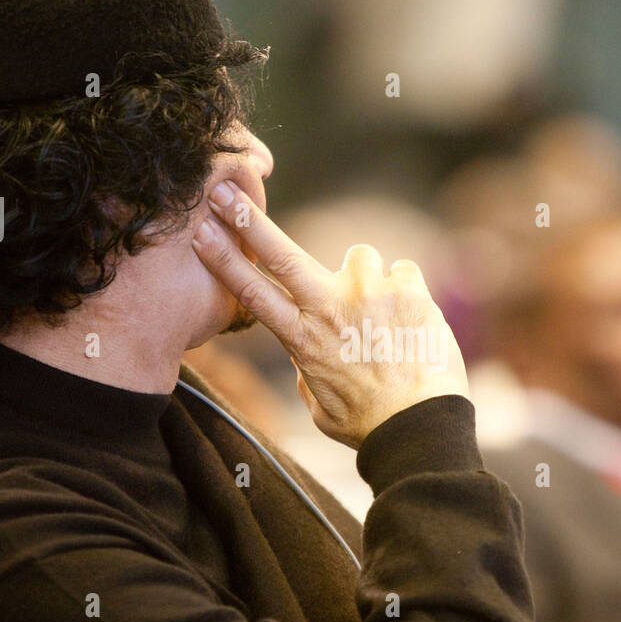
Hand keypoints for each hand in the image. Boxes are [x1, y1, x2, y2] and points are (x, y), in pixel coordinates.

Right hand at [192, 181, 468, 447]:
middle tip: (227, 193)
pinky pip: (402, 270)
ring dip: (367, 277)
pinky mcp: (408, 290)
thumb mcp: (319, 404)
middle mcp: (329, 308)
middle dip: (249, 221)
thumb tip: (309, 351)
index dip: (224, 259)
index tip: (200, 231)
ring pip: (359, 256)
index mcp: (302, 338)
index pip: (252, 292)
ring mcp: (369, 293)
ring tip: (383, 315)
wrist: (420, 429)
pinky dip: (406, 290)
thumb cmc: (368, 424)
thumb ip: (308, 367)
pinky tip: (411, 321)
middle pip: (281, 254)